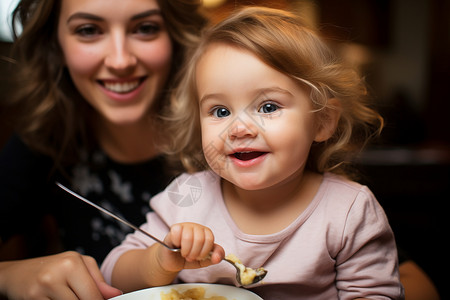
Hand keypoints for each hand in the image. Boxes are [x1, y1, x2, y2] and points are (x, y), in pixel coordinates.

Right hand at [0, 251, 121, 299]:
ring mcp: (43, 288)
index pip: (94, 294)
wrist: (16, 274)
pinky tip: (56, 299)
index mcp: (73, 262)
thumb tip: (115, 294)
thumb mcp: (77, 266)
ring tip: (68, 296)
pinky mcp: (32, 299)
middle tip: (80, 297)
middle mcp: (57, 273)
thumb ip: (97, 281)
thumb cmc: (51, 268)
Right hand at [158, 222, 223, 272]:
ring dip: (185, 250)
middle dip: (194, 253)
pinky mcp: (174, 228)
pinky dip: (176, 243)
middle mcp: (197, 227)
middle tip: (190, 257)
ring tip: (184, 253)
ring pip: (188, 237)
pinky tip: (176, 245)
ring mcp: (186, 226)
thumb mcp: (204, 260)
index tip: (199, 257)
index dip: (204, 252)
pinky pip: (177, 233)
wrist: (172, 261)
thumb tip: (217, 258)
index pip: (210, 239)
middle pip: (199, 239)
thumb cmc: (188, 258)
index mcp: (206, 233)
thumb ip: (214, 258)